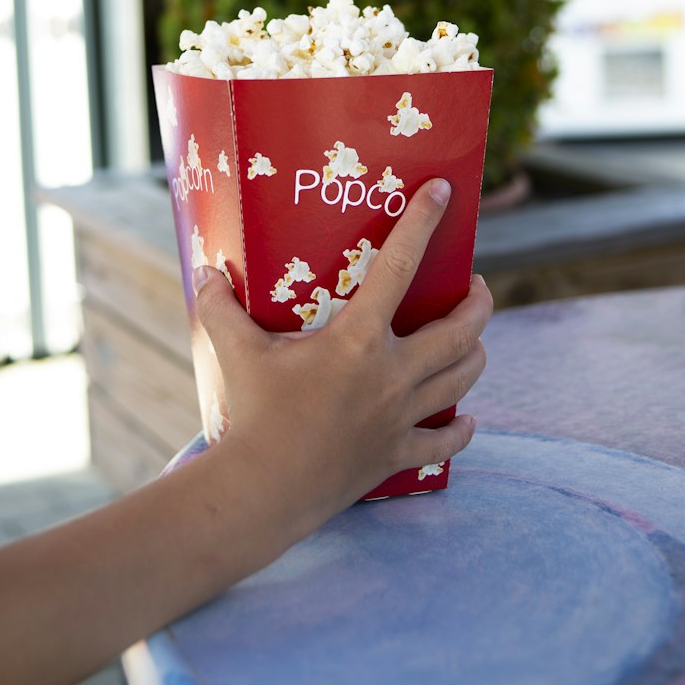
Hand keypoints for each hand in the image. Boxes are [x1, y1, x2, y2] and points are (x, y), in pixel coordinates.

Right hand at [192, 179, 492, 532]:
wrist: (263, 492)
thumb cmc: (251, 415)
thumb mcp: (235, 353)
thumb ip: (221, 309)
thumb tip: (206, 272)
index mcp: (357, 339)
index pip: (398, 266)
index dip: (423, 223)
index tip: (444, 191)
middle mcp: (391, 374)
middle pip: (459, 331)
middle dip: (478, 303)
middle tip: (476, 286)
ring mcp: (400, 417)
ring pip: (462, 379)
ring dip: (475, 354)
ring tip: (473, 339)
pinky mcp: (397, 454)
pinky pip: (445, 442)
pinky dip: (460, 429)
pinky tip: (464, 419)